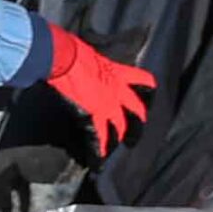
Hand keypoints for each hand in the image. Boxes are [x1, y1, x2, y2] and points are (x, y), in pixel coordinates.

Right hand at [44, 24, 156, 156]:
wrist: (64, 56)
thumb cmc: (73, 48)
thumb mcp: (92, 51)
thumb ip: (95, 61)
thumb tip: (87, 57)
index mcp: (119, 72)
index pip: (143, 81)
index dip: (148, 90)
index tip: (149, 96)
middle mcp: (118, 91)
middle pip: (137, 110)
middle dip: (138, 124)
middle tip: (135, 135)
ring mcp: (107, 106)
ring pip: (120, 128)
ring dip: (118, 139)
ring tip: (114, 150)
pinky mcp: (93, 116)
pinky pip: (99, 139)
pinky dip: (98, 153)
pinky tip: (97, 163)